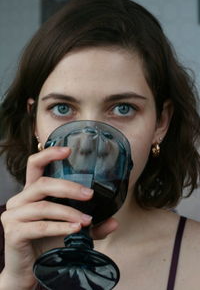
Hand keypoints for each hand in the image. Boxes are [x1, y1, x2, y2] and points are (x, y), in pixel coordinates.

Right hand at [0, 146, 117, 288]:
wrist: (29, 269)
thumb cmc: (48, 243)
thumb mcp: (70, 228)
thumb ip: (91, 225)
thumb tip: (114, 221)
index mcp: (32, 192)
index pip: (35, 165)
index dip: (49, 154)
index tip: (68, 150)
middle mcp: (20, 199)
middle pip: (42, 184)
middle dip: (68, 187)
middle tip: (89, 194)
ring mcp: (13, 215)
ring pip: (43, 207)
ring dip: (68, 212)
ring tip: (86, 221)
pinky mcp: (13, 232)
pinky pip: (40, 226)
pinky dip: (60, 228)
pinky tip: (74, 231)